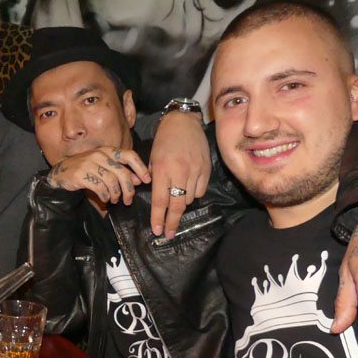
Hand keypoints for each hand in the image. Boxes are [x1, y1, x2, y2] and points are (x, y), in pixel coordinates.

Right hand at [45, 147, 150, 206]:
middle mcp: (100, 154)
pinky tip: (105, 199)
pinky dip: (105, 196)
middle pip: (122, 172)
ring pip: (112, 181)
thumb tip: (138, 180)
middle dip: (128, 189)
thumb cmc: (86, 170)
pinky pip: (100, 187)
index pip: (130, 155)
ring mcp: (90, 163)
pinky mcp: (81, 174)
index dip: (140, 168)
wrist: (61, 173)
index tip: (146, 180)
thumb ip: (120, 171)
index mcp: (107, 150)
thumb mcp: (104, 167)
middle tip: (129, 200)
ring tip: (115, 200)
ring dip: (116, 194)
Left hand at [148, 111, 209, 237]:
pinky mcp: (206, 169)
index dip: (158, 218)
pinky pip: (200, 191)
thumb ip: (153, 179)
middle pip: (177, 205)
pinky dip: (193, 194)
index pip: (160, 200)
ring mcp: (195, 171)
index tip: (157, 231)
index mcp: (162, 170)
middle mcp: (179, 172)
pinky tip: (188, 188)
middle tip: (169, 234)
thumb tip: (156, 200)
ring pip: (189, 199)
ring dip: (182, 204)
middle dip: (172, 222)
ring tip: (176, 202)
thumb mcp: (151, 158)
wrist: (183, 122)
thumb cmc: (163, 141)